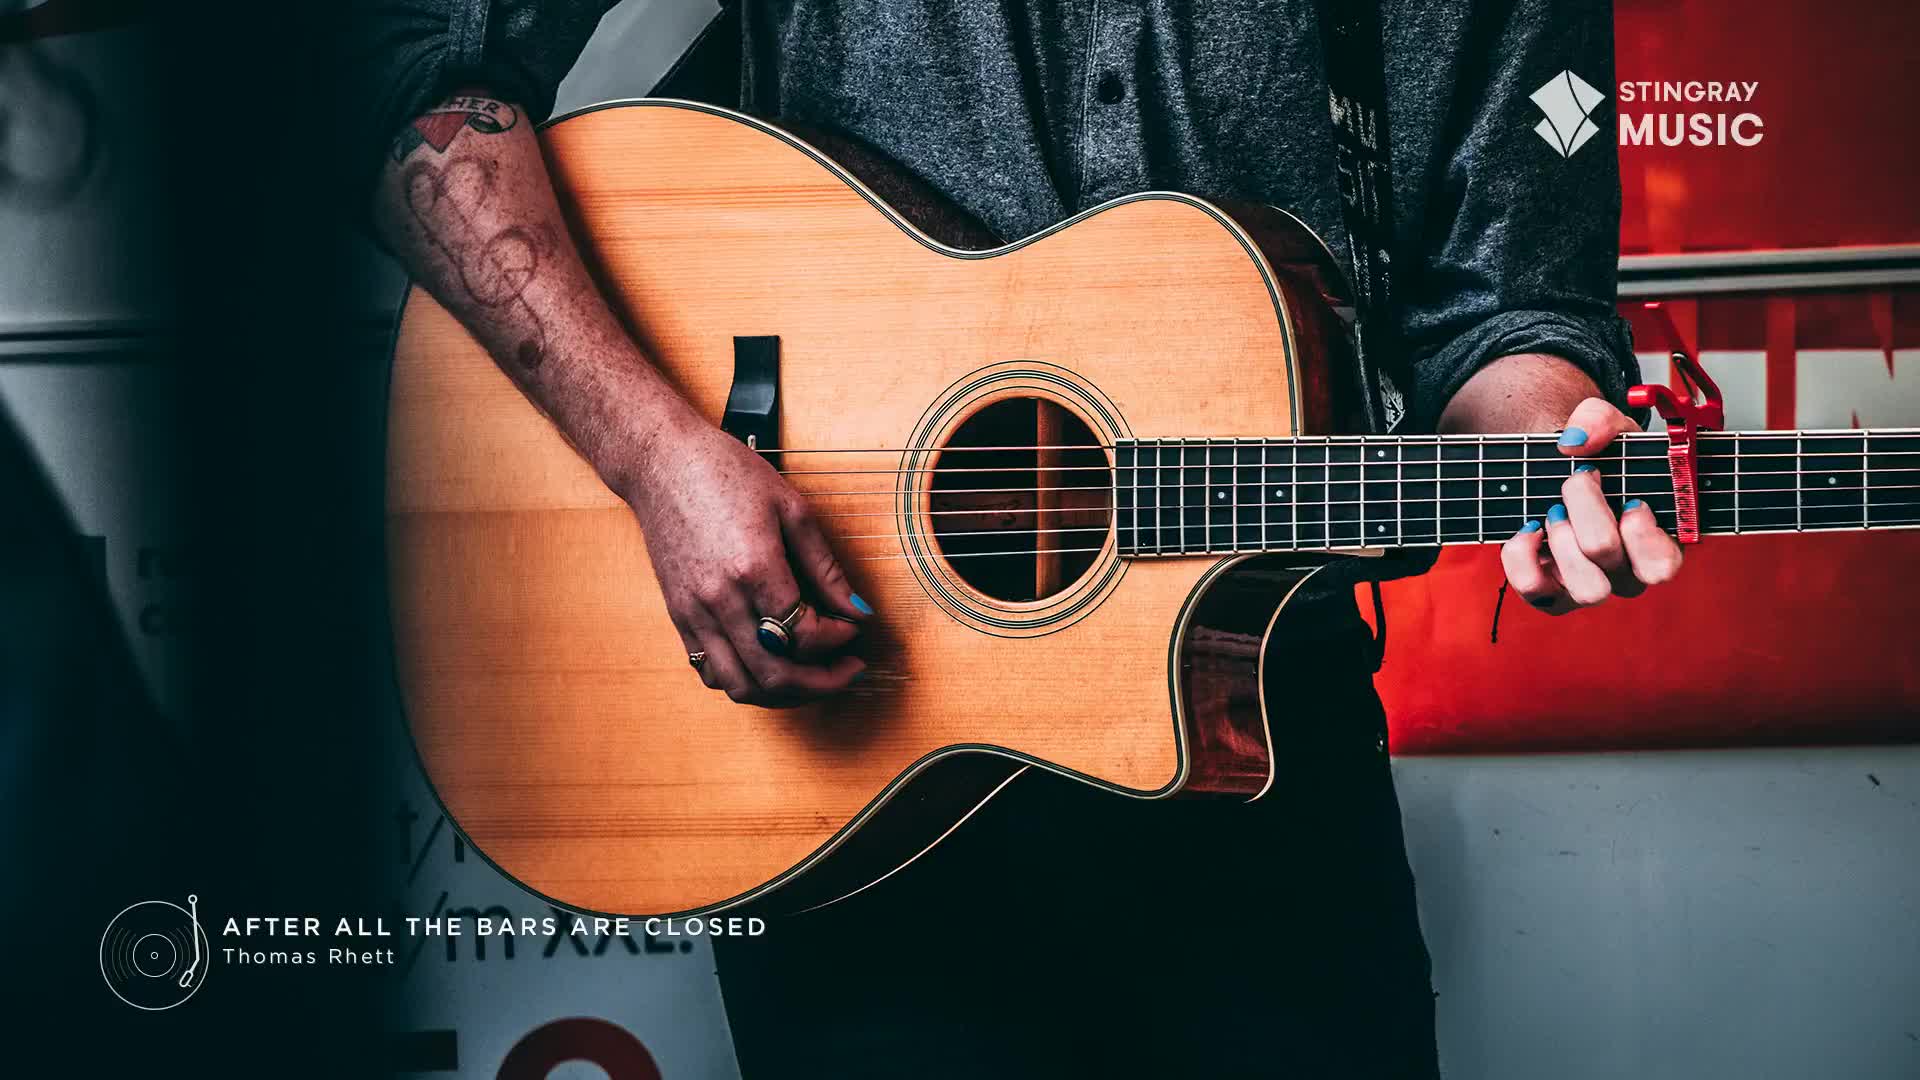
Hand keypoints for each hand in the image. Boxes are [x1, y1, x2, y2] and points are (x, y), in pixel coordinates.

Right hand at [622, 412, 870, 705]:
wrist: (662, 463)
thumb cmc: (726, 474)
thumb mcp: (791, 509)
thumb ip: (826, 567)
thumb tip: (858, 610)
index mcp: (753, 569)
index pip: (804, 636)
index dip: (838, 641)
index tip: (852, 629)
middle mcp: (720, 600)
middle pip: (775, 675)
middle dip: (821, 683)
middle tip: (846, 671)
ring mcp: (694, 613)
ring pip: (741, 686)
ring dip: (783, 693)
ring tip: (810, 676)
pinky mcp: (678, 617)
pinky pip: (710, 672)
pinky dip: (744, 681)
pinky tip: (768, 663)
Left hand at [1499, 397, 1683, 613]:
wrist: (1555, 473)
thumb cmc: (1597, 458)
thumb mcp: (1608, 429)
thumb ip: (1600, 420)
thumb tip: (1576, 440)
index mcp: (1657, 542)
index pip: (1663, 564)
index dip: (1644, 534)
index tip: (1630, 499)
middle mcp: (1625, 573)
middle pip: (1608, 557)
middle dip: (1587, 508)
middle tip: (1580, 480)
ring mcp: (1587, 587)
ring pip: (1586, 589)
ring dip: (1562, 539)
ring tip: (1556, 512)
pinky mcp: (1548, 592)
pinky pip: (1534, 589)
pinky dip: (1523, 555)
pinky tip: (1529, 529)